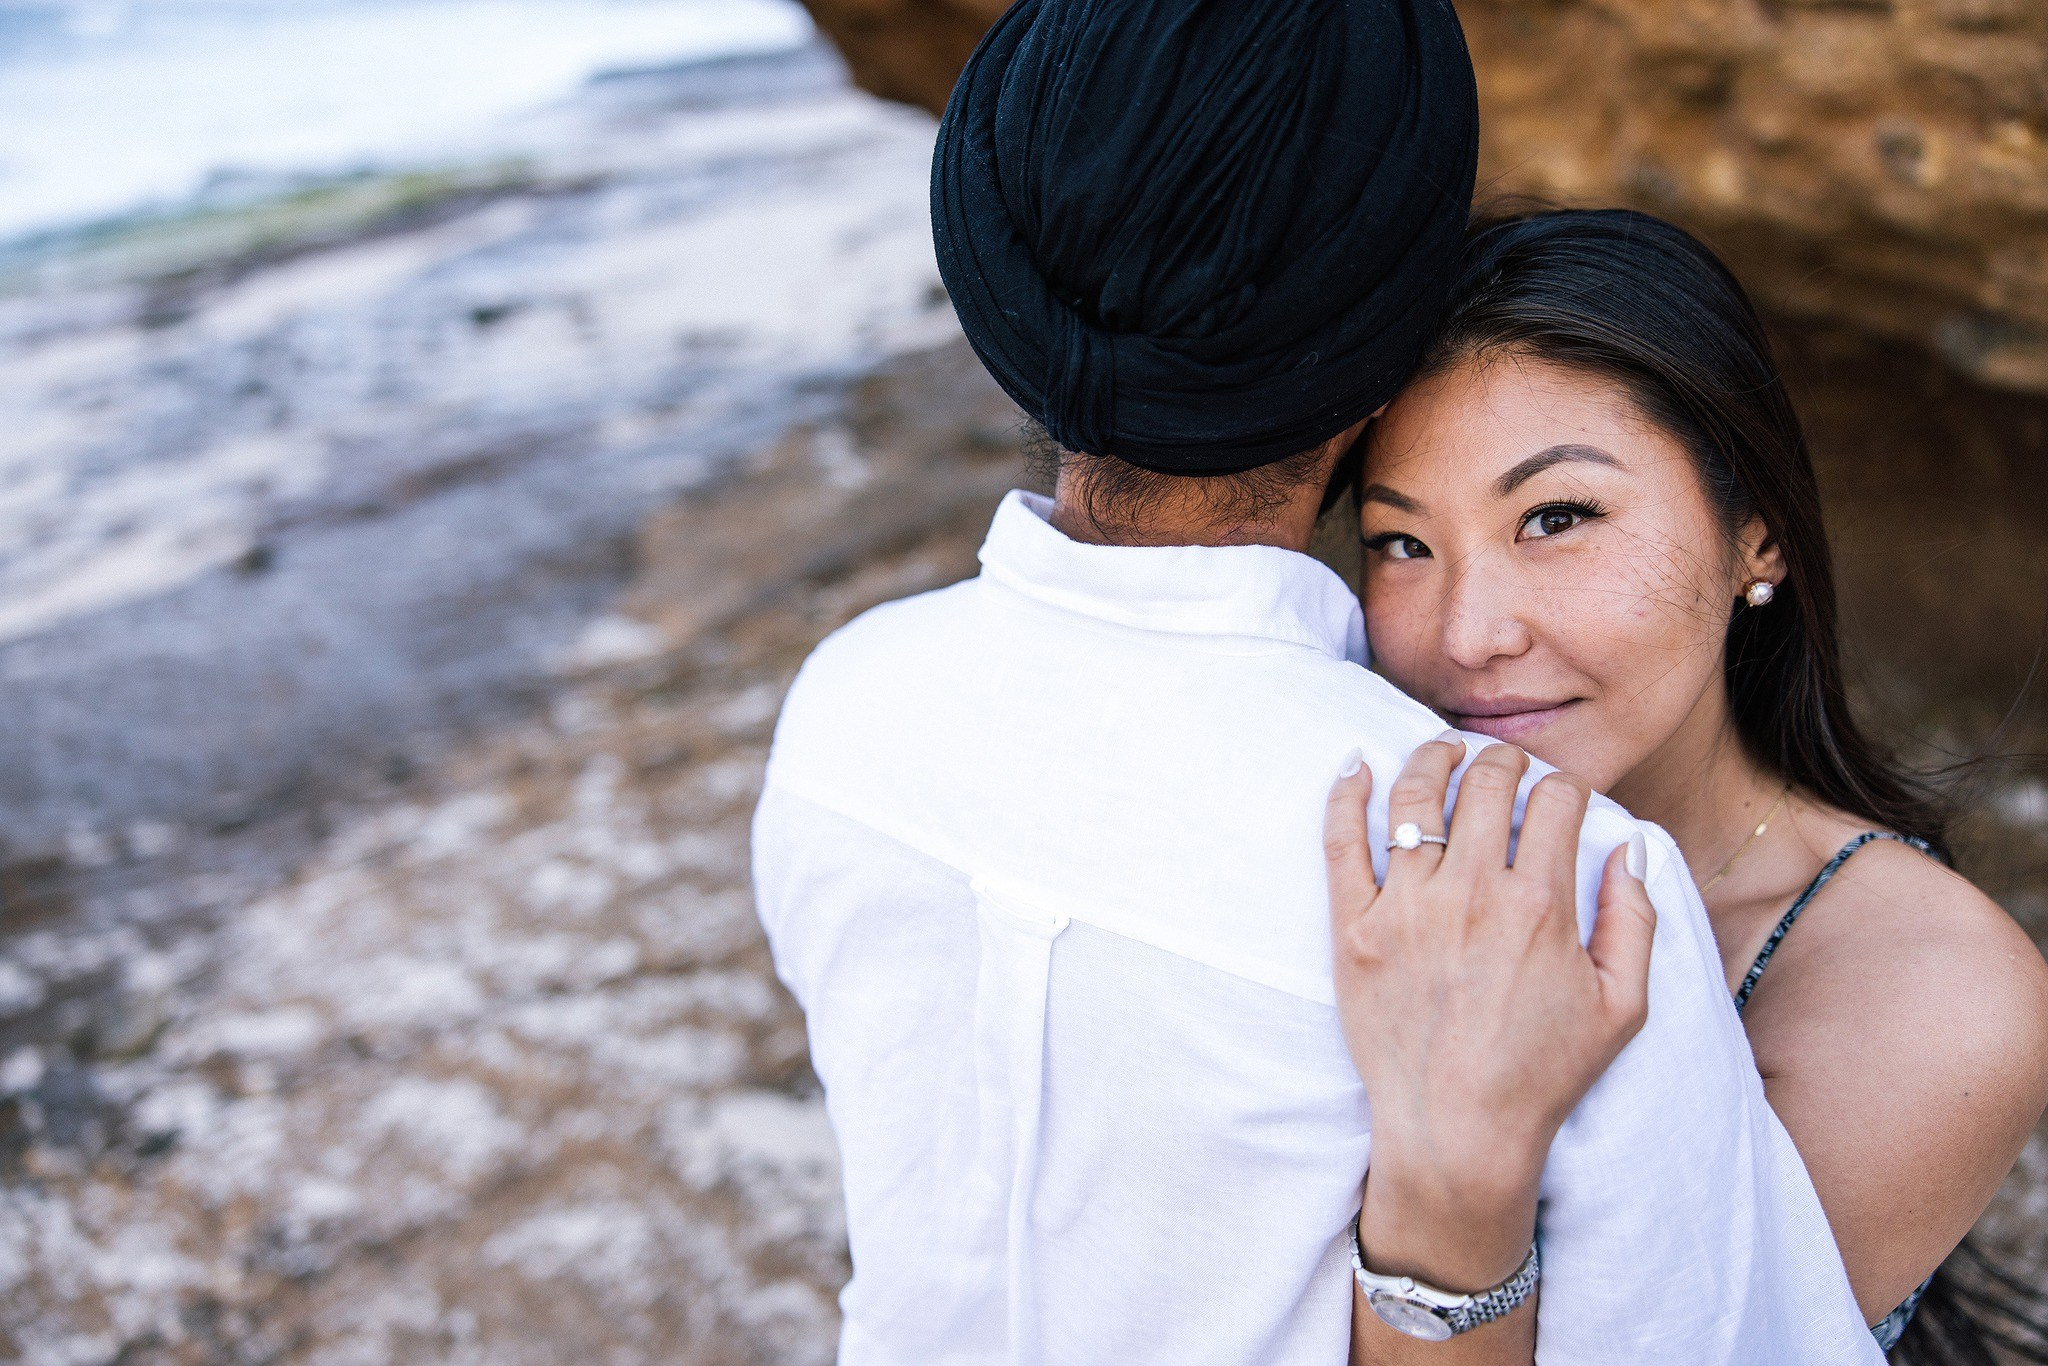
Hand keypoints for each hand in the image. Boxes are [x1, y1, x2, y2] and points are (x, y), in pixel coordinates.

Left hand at [1324, 736, 1655, 1292]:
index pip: (1554, 802)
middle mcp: (1469, 895)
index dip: (1563, 786)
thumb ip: (1635, 919)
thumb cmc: (1542, 1074)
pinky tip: (1355, 766)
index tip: (1559, 794)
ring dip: (1431, 759)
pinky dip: (1346, 795)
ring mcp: (1404, 908)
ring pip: (1413, 799)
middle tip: (1503, 766)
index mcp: (1539, 906)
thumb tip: (1632, 846)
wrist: (1457, 1132)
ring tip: (1442, 750)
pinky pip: (1341, 843)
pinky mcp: (1352, 929)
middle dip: (1502, 762)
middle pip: (1484, 786)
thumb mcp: (1622, 1006)